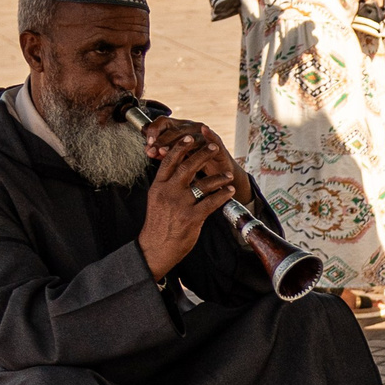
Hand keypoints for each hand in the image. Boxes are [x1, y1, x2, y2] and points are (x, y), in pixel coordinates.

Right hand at [135, 118, 243, 279]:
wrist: (155, 247)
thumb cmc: (158, 224)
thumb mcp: (156, 200)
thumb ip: (166, 185)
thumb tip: (178, 171)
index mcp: (158, 186)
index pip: (169, 161)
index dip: (181, 147)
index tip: (191, 137)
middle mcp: (168, 192)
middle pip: (187, 167)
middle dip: (202, 155)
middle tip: (214, 148)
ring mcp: (180, 204)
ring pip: (202, 184)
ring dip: (218, 177)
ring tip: (228, 174)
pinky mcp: (192, 217)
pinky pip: (211, 202)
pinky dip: (222, 195)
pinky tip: (229, 191)